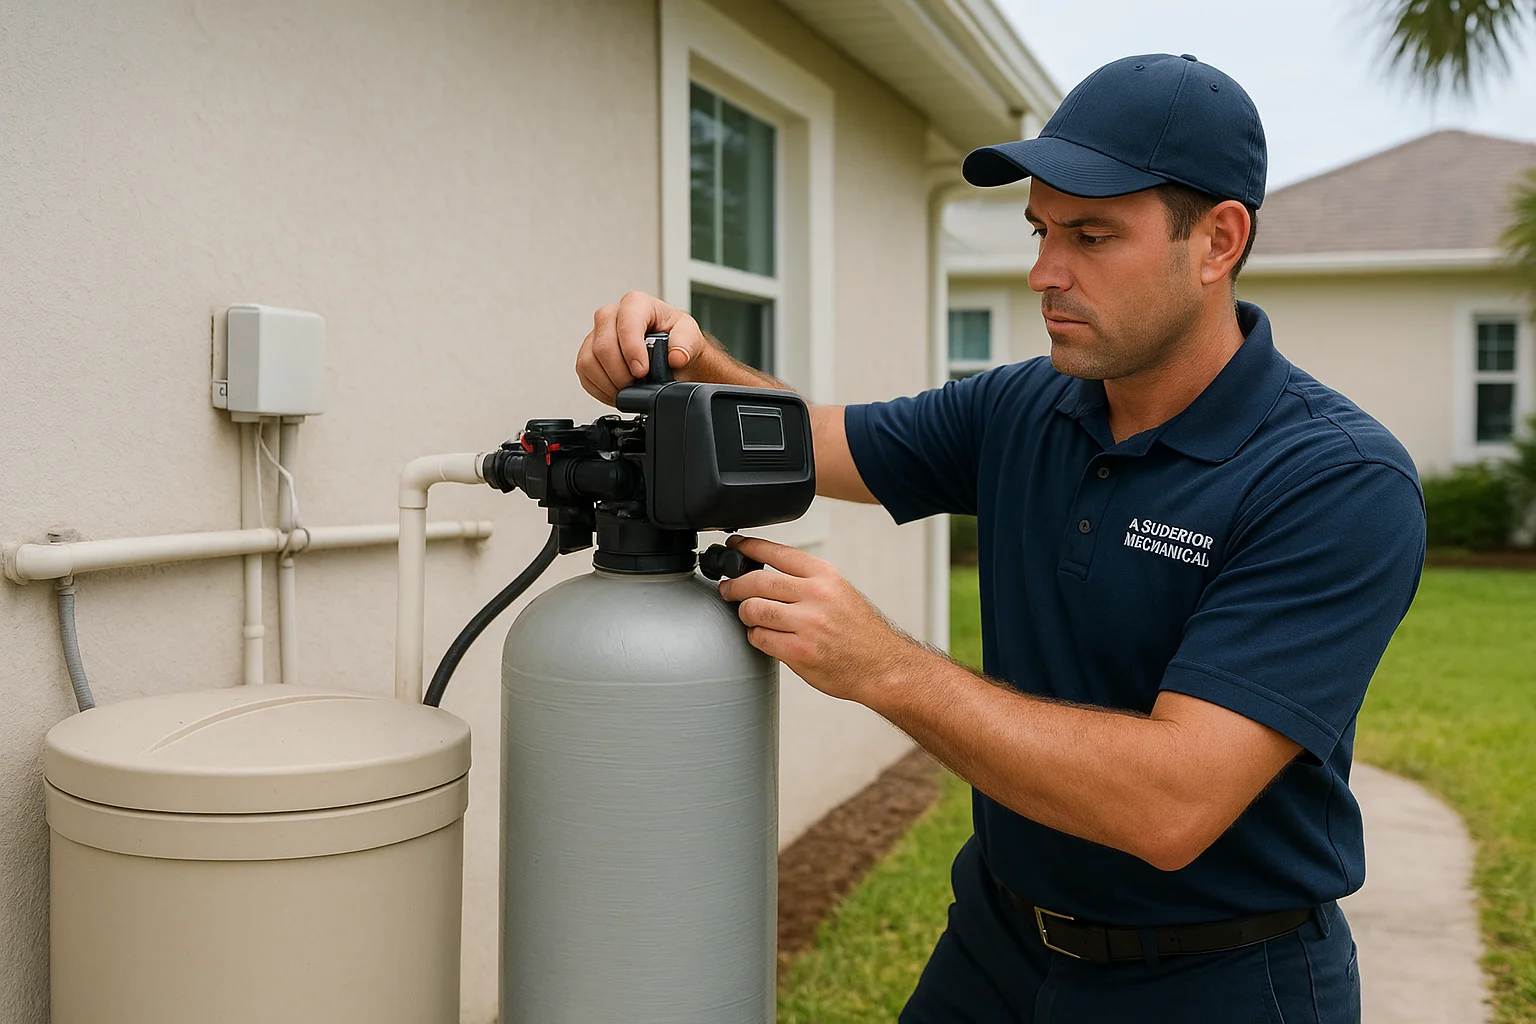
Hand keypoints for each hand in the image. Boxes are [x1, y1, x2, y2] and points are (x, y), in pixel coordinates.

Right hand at [576, 291, 715, 404]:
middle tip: (637, 384)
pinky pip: (584, 373)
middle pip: (603, 345)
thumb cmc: (675, 341)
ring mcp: (597, 334)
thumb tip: (676, 356)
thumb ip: (686, 343)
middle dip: (620, 372)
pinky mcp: (588, 353)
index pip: (626, 322)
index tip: (642, 371)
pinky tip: (617, 391)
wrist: (670, 357)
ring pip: (589, 361)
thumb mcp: (690, 337)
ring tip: (628, 389)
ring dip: (609, 383)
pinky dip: (600, 388)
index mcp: (637, 304)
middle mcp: (612, 315)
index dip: (631, 349)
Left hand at [716, 535, 926, 704]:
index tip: (734, 545)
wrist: (882, 665)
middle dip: (735, 585)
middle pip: (757, 581)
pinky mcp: (798, 652)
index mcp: (825, 575)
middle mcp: (816, 595)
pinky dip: (756, 636)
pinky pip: (759, 638)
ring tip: (749, 616)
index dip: (748, 547)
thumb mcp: (839, 591)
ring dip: (744, 613)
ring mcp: (807, 624)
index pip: (776, 552)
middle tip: (728, 589)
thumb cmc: (859, 631)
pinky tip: (764, 636)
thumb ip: (806, 580)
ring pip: (753, 609)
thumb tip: (764, 573)